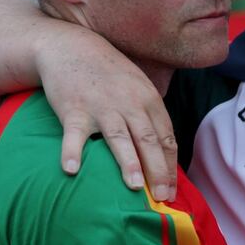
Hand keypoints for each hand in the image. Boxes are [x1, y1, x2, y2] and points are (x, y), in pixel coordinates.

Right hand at [37, 30, 177, 200]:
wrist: (72, 46)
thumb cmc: (109, 73)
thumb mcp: (139, 87)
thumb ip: (150, 116)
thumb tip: (165, 152)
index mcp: (149, 100)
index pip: (166, 137)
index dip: (171, 165)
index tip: (173, 190)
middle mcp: (129, 104)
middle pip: (149, 140)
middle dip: (158, 170)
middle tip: (162, 197)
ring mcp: (101, 107)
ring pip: (119, 137)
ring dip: (127, 162)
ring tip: (134, 187)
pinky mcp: (73, 109)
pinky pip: (73, 134)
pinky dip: (72, 151)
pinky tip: (71, 169)